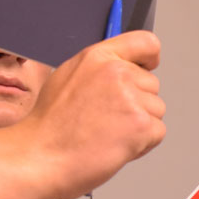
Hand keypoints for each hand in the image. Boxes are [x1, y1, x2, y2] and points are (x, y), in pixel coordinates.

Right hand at [20, 30, 165, 196]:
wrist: (40, 156)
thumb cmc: (49, 128)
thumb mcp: (67, 78)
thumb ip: (98, 70)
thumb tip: (120, 70)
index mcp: (98, 57)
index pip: (145, 42)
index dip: (150, 57)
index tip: (149, 66)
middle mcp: (117, 72)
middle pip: (151, 84)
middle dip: (137, 103)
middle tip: (106, 120)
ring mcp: (131, 98)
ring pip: (156, 110)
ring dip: (139, 125)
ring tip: (107, 134)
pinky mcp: (141, 125)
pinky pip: (157, 132)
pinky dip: (142, 145)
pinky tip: (114, 146)